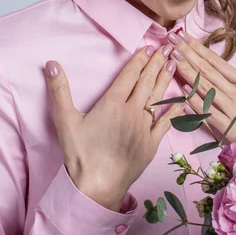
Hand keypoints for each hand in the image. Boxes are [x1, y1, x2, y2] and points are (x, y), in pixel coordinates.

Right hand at [44, 44, 180, 210]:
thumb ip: (59, 91)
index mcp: (112, 104)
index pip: (129, 75)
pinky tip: (183, 100)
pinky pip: (166, 122)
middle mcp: (132, 111)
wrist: (97, 187)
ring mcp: (144, 127)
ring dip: (166, 79)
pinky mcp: (152, 143)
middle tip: (167, 48)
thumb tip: (52, 64)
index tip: (149, 47)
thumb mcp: (65, 121)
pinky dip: (175, 109)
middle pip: (146, 82)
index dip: (139, 59)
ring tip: (173, 64)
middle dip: (156, 63)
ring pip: (158, 98)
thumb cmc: (80, 154)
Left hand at [167, 27, 235, 139]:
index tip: (185, 36)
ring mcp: (230, 112)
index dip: (199, 49)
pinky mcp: (228, 130)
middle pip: (206, 72)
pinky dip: (193, 103)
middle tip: (170, 39)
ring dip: (186, 73)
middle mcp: (235, 95)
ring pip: (204, 90)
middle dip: (187, 54)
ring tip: (171, 58)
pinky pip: (206, 115)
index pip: (217, 62)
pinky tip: (180, 91)